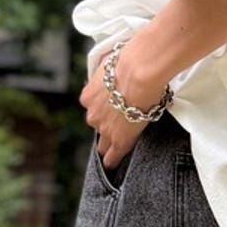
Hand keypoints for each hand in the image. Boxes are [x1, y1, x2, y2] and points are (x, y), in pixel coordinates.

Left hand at [78, 45, 164, 169]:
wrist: (139, 71)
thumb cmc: (130, 60)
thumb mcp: (110, 61)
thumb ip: (107, 70)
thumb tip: (110, 66)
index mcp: (88, 96)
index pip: (93, 108)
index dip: (103, 110)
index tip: (109, 111)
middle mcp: (92, 114)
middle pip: (97, 125)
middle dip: (105, 125)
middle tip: (119, 125)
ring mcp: (105, 129)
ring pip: (104, 142)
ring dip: (110, 143)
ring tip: (115, 149)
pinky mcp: (120, 140)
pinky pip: (113, 156)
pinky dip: (112, 161)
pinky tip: (112, 166)